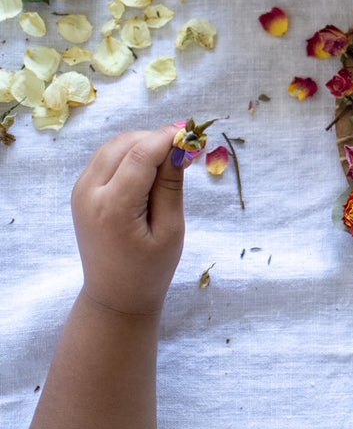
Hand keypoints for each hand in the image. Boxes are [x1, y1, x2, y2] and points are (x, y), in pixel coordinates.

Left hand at [71, 125, 185, 314]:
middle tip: (186, 150)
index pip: (140, 155)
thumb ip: (171, 186)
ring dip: (143, 144)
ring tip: (171, 160)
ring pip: (114, 146)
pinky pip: (107, 158)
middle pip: (124, 144)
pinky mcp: (82, 191)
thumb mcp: (170, 230)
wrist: (115, 295)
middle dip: (156, 139)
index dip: (167, 138)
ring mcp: (81, 191)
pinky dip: (131, 154)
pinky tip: (151, 170)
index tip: (193, 133)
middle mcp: (89, 193)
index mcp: (113, 208)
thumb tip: (178, 148)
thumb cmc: (150, 269)